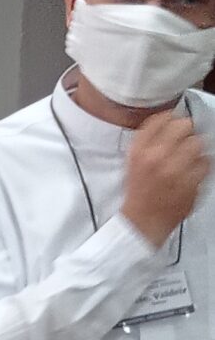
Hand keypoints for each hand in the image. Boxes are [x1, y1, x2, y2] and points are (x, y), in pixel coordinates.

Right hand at [123, 113, 210, 246]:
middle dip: (186, 131)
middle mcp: (155, 156)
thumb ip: (147, 141)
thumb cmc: (139, 193)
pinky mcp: (190, 181)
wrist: (143, 221)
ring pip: (197, 142)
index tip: (173, 122)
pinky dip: (202, 164)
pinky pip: (206, 161)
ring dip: (196, 147)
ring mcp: (174, 169)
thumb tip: (168, 122)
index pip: (160, 119)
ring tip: (189, 157)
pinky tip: (193, 170)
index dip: (170, 118)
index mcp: (138, 150)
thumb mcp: (132, 162)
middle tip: (184, 140)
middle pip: (183, 125)